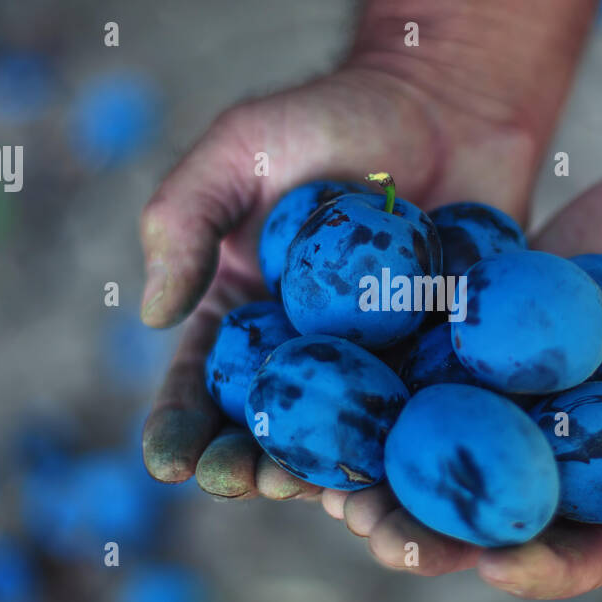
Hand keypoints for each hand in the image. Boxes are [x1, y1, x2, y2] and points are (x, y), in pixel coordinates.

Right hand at [139, 63, 537, 495]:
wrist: (450, 105)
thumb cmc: (335, 118)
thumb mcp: (241, 148)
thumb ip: (185, 217)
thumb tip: (151, 315)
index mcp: (244, 316)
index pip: (198, 384)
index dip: (178, 426)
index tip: (168, 461)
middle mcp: (305, 355)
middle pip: (267, 428)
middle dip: (245, 465)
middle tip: (238, 483)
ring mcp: (377, 367)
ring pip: (344, 441)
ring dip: (323, 478)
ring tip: (311, 496)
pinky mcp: (443, 364)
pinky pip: (426, 418)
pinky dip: (413, 453)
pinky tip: (402, 479)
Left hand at [341, 146, 601, 597]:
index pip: (565, 555)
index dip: (528, 569)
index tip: (492, 564)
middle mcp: (549, 453)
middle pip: (478, 511)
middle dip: (422, 528)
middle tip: (373, 524)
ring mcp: (508, 394)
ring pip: (434, 444)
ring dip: (380, 464)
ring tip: (330, 471)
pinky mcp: (480, 332)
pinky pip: (424, 360)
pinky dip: (381, 377)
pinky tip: (337, 381)